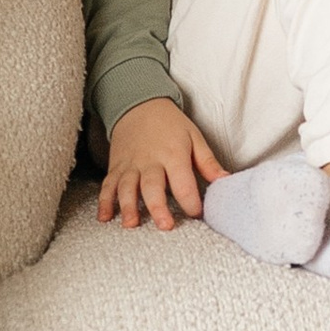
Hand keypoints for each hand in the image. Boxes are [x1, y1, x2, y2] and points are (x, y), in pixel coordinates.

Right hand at [98, 97, 226, 228]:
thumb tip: (225, 181)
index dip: (190, 200)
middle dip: (158, 206)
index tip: (197, 214)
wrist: (139, 104)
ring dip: (128, 206)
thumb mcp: (194, 137)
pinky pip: (108, 185)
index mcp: (173, 154)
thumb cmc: (170, 125)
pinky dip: (104, 201)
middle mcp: (150, 161)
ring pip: (127, 187)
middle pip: (152, 186)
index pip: (183, 181)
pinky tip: (104, 218)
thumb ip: (208, 162)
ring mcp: (130, 165)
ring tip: (131, 224)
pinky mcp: (116, 167)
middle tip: (165, 226)